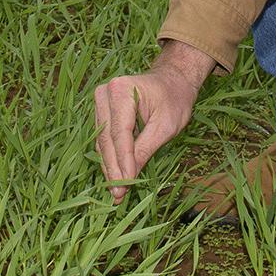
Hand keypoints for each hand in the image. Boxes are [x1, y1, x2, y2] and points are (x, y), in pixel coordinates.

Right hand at [93, 40, 214, 202]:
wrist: (173, 80)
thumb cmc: (175, 99)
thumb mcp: (166, 126)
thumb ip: (145, 149)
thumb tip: (129, 177)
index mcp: (123, 90)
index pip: (120, 134)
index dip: (123, 161)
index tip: (126, 185)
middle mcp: (105, 93)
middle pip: (107, 139)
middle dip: (114, 168)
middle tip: (119, 195)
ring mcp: (100, 101)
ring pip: (102, 141)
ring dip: (110, 166)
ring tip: (117, 191)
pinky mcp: (101, 110)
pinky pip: (104, 138)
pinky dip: (111, 157)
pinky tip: (116, 176)